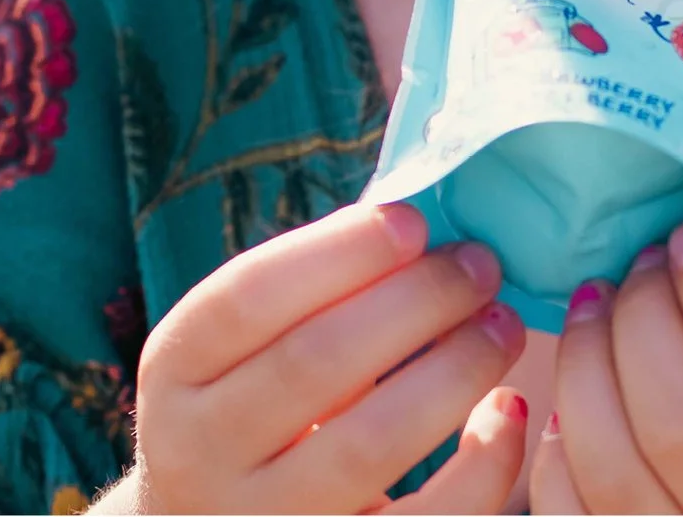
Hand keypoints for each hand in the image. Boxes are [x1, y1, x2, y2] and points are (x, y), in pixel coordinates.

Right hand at [94, 202, 529, 513]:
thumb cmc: (255, 408)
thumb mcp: (245, 349)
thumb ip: (312, 291)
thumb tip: (424, 216)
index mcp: (175, 369)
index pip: (246, 297)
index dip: (337, 252)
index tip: (414, 221)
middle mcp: (199, 449)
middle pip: (315, 363)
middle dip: (415, 302)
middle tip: (480, 265)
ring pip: (369, 445)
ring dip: (454, 371)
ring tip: (502, 324)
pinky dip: (481, 467)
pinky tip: (507, 412)